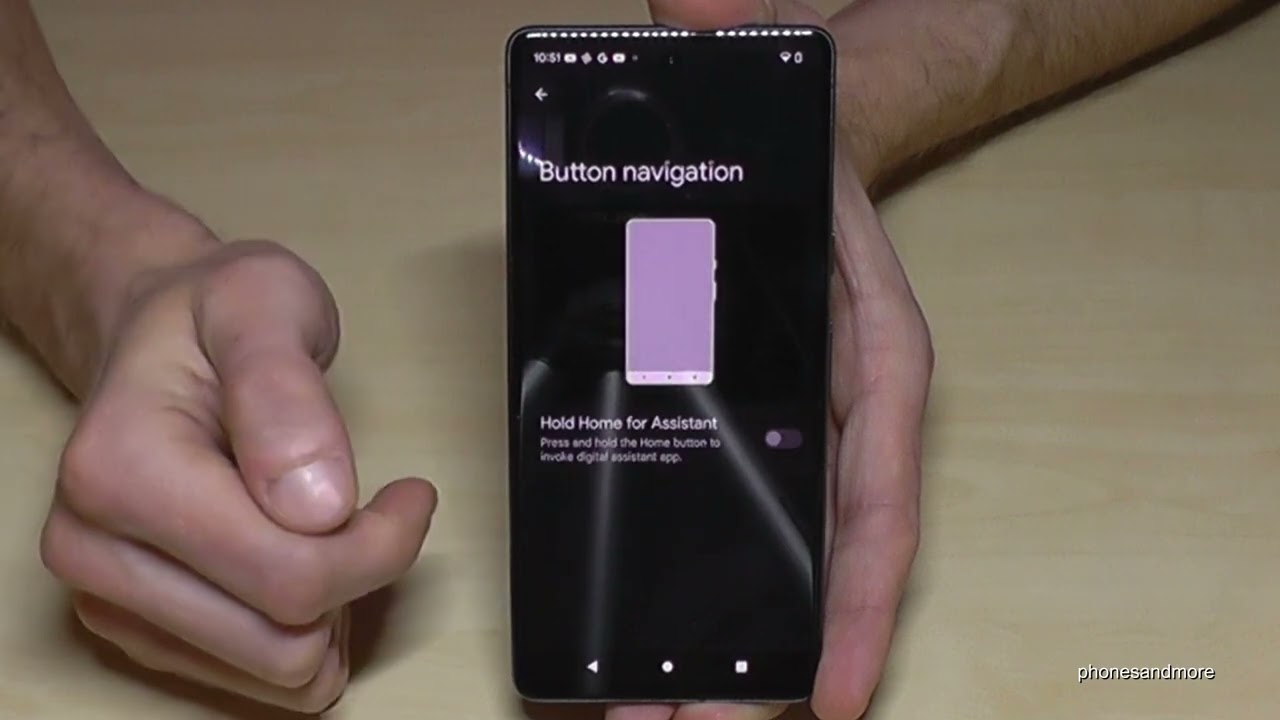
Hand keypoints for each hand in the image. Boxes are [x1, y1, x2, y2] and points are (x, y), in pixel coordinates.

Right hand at [39, 237, 436, 712]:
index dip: (381, 547)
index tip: (412, 495)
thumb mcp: (265, 304)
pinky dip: (300, 635)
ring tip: (334, 534)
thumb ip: (287, 395)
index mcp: (119, 470)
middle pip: (281, 640)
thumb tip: (317, 506)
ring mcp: (104, 596)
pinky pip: (248, 679)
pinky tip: (302, 564)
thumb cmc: (213, 313)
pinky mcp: (128, 625)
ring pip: (270, 672)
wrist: (153, 334)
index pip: (287, 575)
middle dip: (358, 581)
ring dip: (332, 616)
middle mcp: (91, 548)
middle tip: (380, 513)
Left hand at [613, 3, 934, 719]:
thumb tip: (690, 5)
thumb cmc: (803, 142)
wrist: (805, 143)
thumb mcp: (776, 97)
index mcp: (868, 354)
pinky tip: (672, 649)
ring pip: (786, 560)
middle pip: (827, 560)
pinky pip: (750, 527)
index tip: (829, 696)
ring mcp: (800, 426)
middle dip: (772, 661)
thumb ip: (733, 53)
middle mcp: (843, 408)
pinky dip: (727, 599)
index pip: (876, 493)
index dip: (861, 602)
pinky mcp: (756, 429)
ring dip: (737, 651)